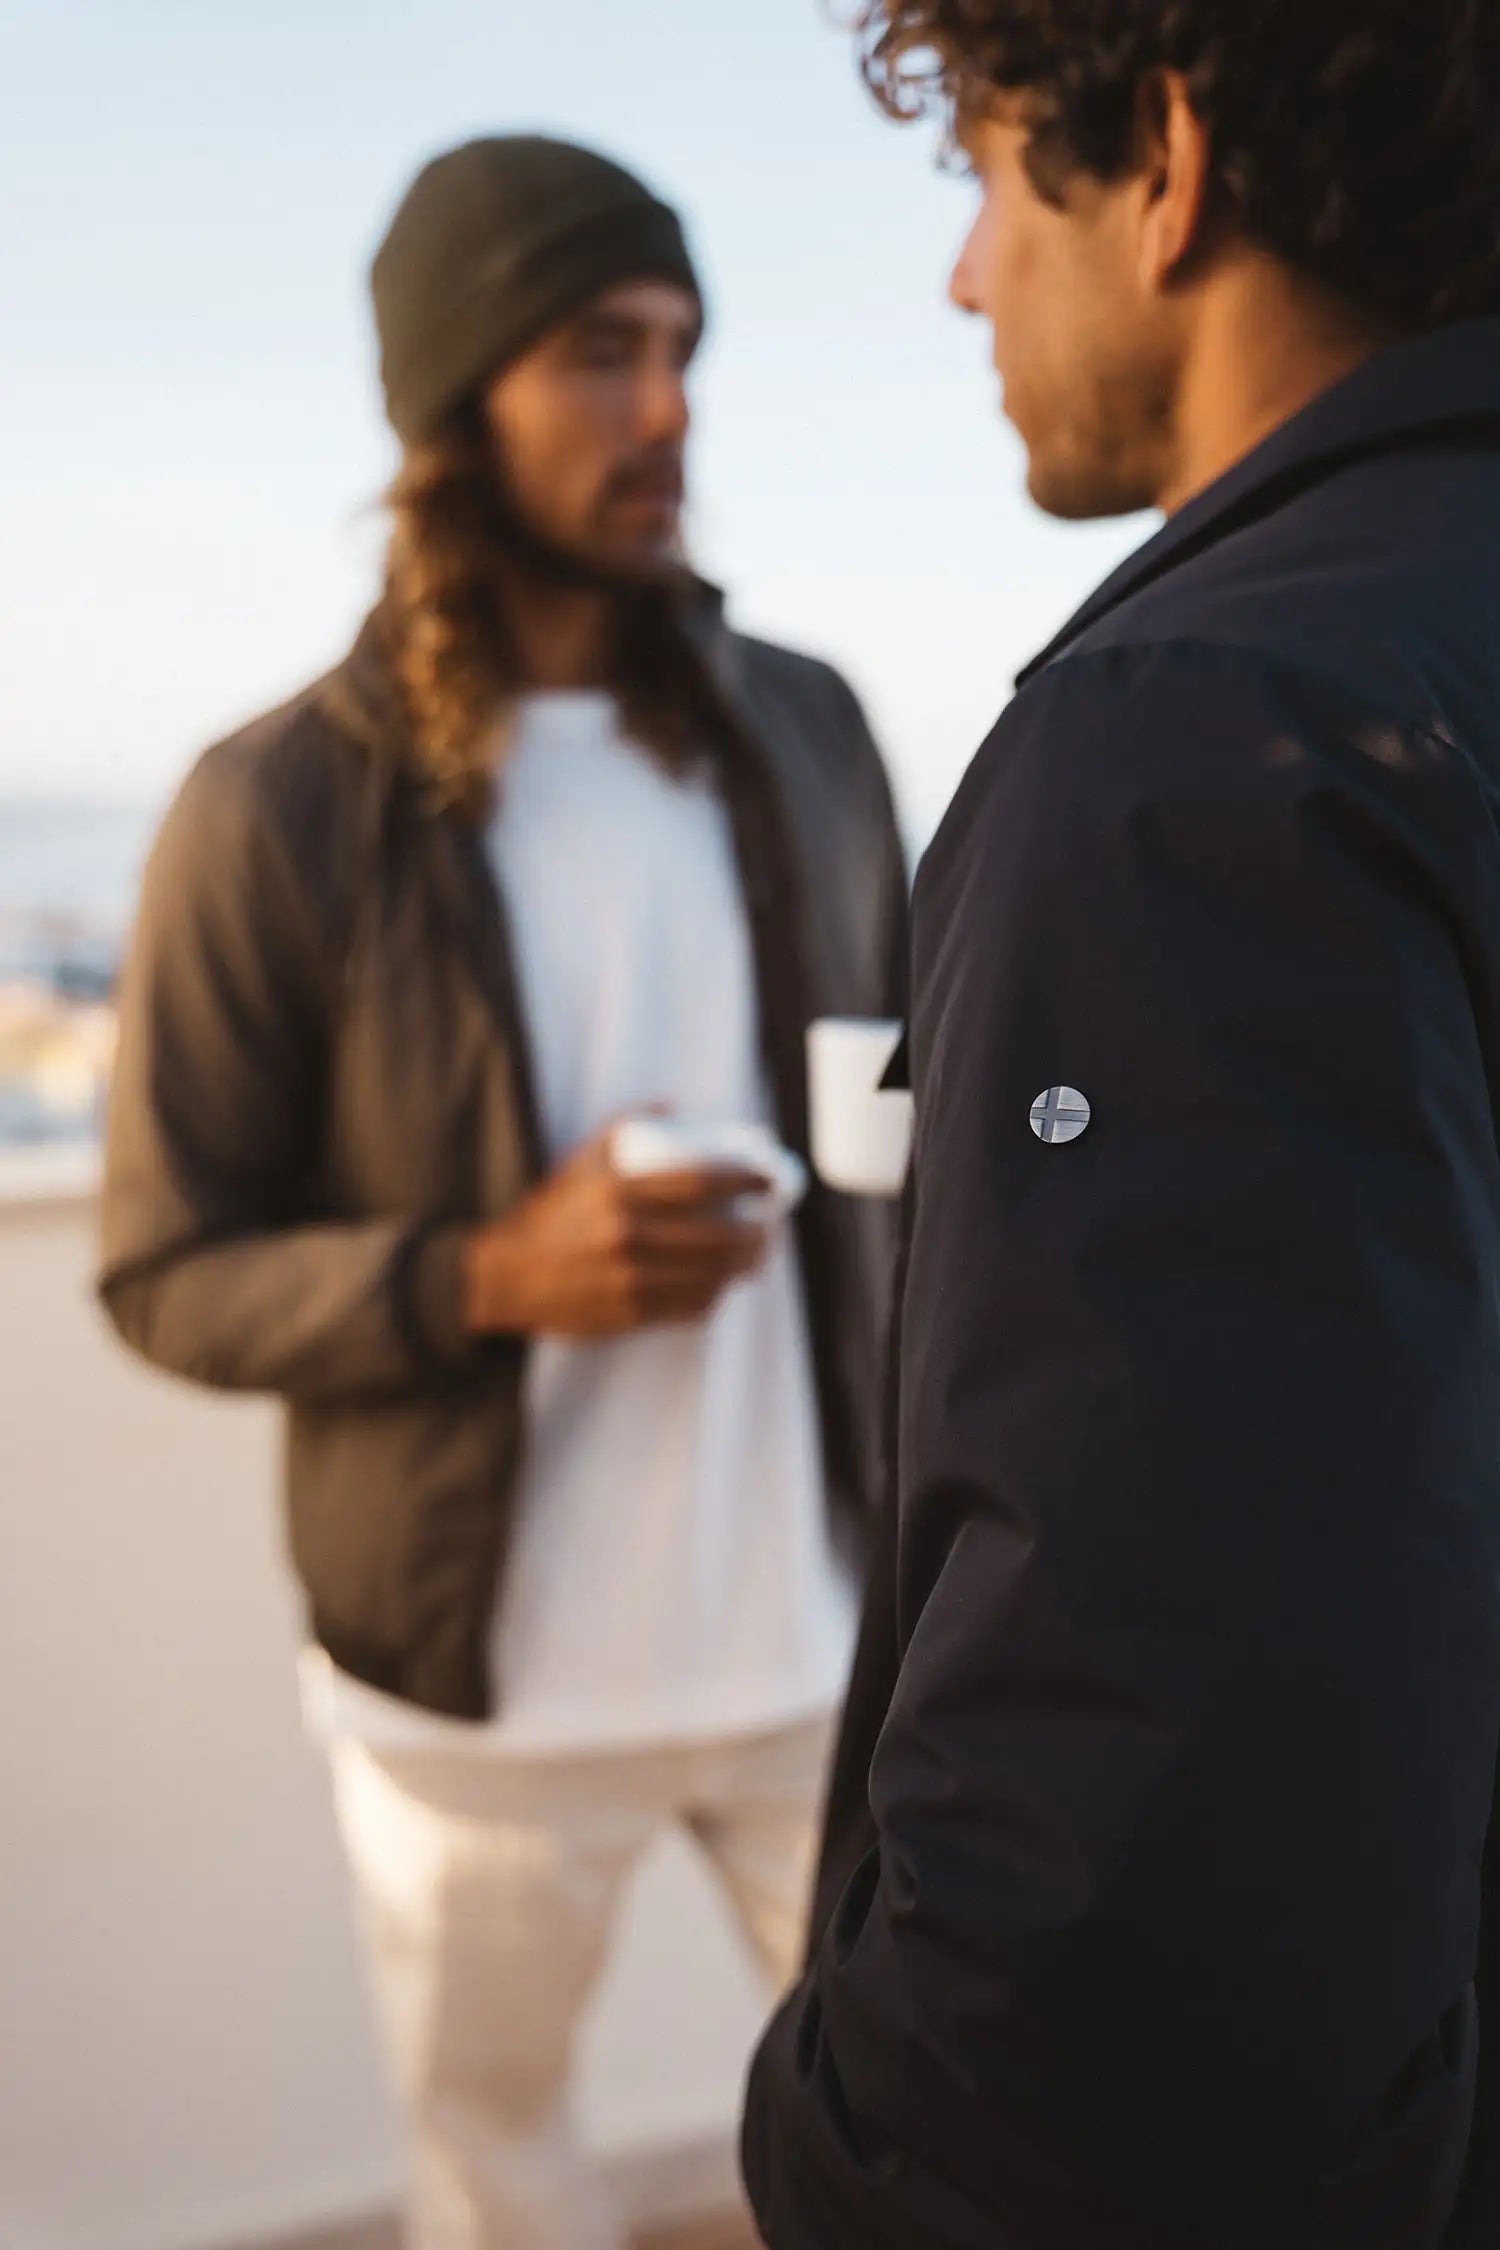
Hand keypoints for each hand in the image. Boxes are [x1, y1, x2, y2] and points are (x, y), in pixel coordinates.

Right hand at [463, 1126, 771, 1338]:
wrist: (503, 1277)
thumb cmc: (547, 1216)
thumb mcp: (578, 1164)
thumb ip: (623, 1129)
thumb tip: (669, 1103)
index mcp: (618, 1191)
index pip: (701, 1182)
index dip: (744, 1179)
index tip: (768, 1179)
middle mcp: (627, 1235)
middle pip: (717, 1236)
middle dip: (757, 1233)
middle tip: (770, 1227)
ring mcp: (629, 1279)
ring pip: (711, 1276)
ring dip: (742, 1268)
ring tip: (755, 1257)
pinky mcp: (629, 1314)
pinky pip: (690, 1307)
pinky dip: (713, 1296)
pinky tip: (719, 1286)